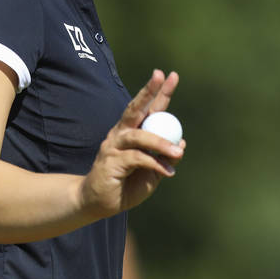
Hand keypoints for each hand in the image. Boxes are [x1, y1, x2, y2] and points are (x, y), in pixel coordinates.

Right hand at [79, 70, 184, 218]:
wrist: (98, 203)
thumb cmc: (126, 185)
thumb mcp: (152, 172)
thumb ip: (163, 157)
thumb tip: (181, 143)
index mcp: (129, 132)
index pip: (145, 108)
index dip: (156, 92)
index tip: (169, 75)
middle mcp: (120, 134)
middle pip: (135, 109)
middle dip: (149, 92)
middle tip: (162, 76)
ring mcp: (113, 146)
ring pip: (140, 136)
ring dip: (161, 143)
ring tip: (177, 153)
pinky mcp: (111, 161)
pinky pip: (138, 158)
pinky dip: (155, 164)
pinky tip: (167, 172)